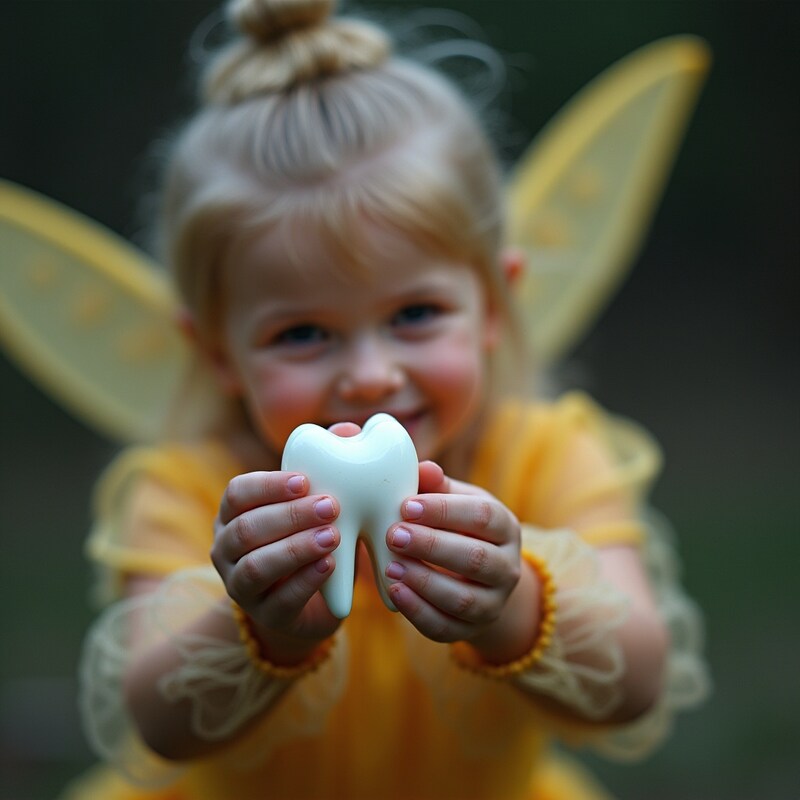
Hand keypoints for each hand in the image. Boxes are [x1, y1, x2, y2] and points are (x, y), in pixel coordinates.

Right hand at [211, 468, 343, 659]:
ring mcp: (240, 586)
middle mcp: (227, 550)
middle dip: (289, 516)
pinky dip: (305, 581)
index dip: (268, 486)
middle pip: (246, 529)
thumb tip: (347, 428)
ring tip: (333, 536)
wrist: (314, 602)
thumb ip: (330, 467)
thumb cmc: (313, 537)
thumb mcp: (318, 505)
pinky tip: (330, 566)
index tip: (305, 480)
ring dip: (295, 548)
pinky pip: (279, 600)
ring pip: (256, 567)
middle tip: (330, 506)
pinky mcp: (265, 617)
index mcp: (234, 515)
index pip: (237, 493)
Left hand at [384, 461, 525, 648]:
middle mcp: (507, 568)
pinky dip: (418, 612)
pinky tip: (395, 592)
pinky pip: (446, 627)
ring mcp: (493, 603)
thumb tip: (423, 467)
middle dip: (432, 546)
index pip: (484, 517)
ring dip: (425, 581)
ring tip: (390, 565)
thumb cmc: (460, 529)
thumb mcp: (457, 502)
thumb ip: (438, 487)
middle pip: (476, 559)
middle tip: (394, 534)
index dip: (445, 511)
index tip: (407, 506)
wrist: (481, 582)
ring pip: (463, 598)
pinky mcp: (471, 630)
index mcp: (506, 528)